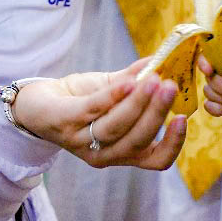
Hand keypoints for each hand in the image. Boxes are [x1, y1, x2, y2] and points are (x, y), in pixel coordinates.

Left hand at [11, 58, 187, 169]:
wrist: (37, 101)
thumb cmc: (79, 99)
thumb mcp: (112, 92)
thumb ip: (137, 81)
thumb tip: (165, 60)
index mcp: (123, 151)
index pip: (155, 160)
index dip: (173, 144)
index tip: (184, 118)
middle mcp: (104, 154)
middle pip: (137, 142)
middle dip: (157, 114)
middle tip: (171, 87)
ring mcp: (82, 140)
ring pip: (116, 127)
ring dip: (138, 103)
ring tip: (154, 80)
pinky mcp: (64, 122)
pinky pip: (92, 110)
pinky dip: (113, 96)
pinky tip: (127, 81)